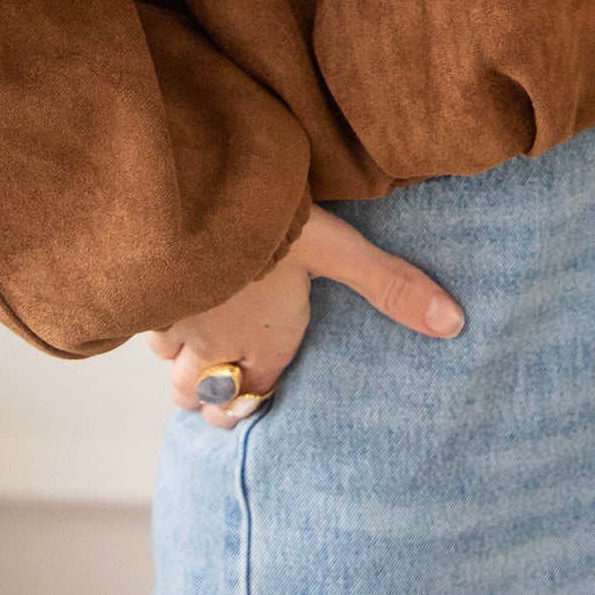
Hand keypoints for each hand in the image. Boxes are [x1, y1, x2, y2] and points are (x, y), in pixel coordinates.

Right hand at [146, 205, 464, 428]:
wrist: (186, 195)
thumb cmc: (266, 225)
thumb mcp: (336, 247)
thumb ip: (390, 284)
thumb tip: (455, 323)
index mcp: (265, 340)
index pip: (255, 395)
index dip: (257, 399)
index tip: (260, 393)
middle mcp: (215, 342)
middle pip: (199, 397)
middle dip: (209, 396)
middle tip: (220, 387)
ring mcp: (172, 320)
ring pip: (167, 363)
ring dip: (178, 359)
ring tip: (190, 346)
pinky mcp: (139, 293)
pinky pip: (140, 322)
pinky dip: (150, 317)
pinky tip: (154, 297)